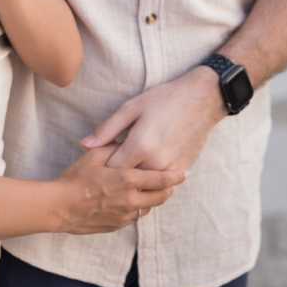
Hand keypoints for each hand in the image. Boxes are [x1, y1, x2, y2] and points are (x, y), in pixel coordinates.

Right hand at [56, 145, 185, 233]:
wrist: (60, 207)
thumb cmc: (75, 178)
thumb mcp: (94, 155)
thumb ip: (113, 147)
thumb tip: (125, 143)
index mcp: (127, 180)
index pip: (161, 179)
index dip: (176, 176)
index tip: (186, 173)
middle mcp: (131, 200)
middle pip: (161, 197)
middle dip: (169, 189)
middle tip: (172, 182)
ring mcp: (125, 215)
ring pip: (149, 208)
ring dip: (153, 199)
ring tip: (152, 190)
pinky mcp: (117, 225)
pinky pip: (135, 217)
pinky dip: (138, 208)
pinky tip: (132, 200)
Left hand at [80, 67, 226, 172]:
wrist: (201, 100)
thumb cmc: (164, 99)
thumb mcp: (131, 107)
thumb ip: (107, 129)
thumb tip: (84, 145)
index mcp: (140, 146)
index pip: (111, 170)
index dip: (101, 166)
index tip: (97, 160)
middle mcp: (156, 163)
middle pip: (127, 181)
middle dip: (115, 176)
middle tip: (109, 163)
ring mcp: (171, 170)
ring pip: (144, 186)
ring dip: (133, 180)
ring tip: (126, 165)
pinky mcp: (181, 171)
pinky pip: (160, 185)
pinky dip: (149, 180)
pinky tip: (143, 167)